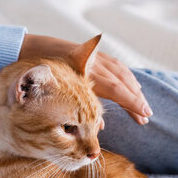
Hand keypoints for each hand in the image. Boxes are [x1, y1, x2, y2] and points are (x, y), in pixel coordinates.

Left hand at [19, 34, 151, 124]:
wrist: (29, 50)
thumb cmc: (39, 80)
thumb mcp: (56, 96)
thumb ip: (77, 111)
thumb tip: (100, 128)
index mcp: (83, 72)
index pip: (115, 90)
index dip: (132, 103)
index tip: (145, 116)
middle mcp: (92, 61)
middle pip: (121, 80)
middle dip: (136, 99)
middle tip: (148, 115)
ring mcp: (93, 55)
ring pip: (120, 71)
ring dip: (133, 88)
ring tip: (141, 103)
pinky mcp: (92, 52)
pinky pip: (114, 66)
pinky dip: (125, 77)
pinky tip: (131, 86)